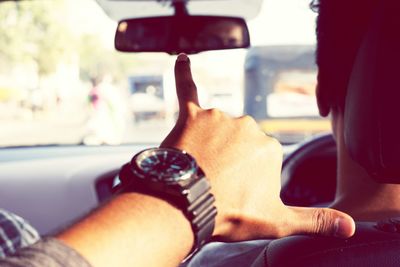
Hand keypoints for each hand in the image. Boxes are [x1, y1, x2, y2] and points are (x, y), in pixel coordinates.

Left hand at [161, 53, 354, 240]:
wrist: (187, 206)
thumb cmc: (231, 213)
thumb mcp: (278, 221)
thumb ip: (315, 221)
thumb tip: (350, 226)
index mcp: (270, 148)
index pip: (260, 159)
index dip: (245, 180)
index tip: (235, 193)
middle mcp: (248, 126)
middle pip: (239, 143)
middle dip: (229, 162)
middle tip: (215, 184)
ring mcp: (219, 119)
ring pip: (218, 129)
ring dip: (210, 147)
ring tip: (199, 170)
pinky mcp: (192, 116)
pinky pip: (187, 90)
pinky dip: (183, 75)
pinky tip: (181, 58)